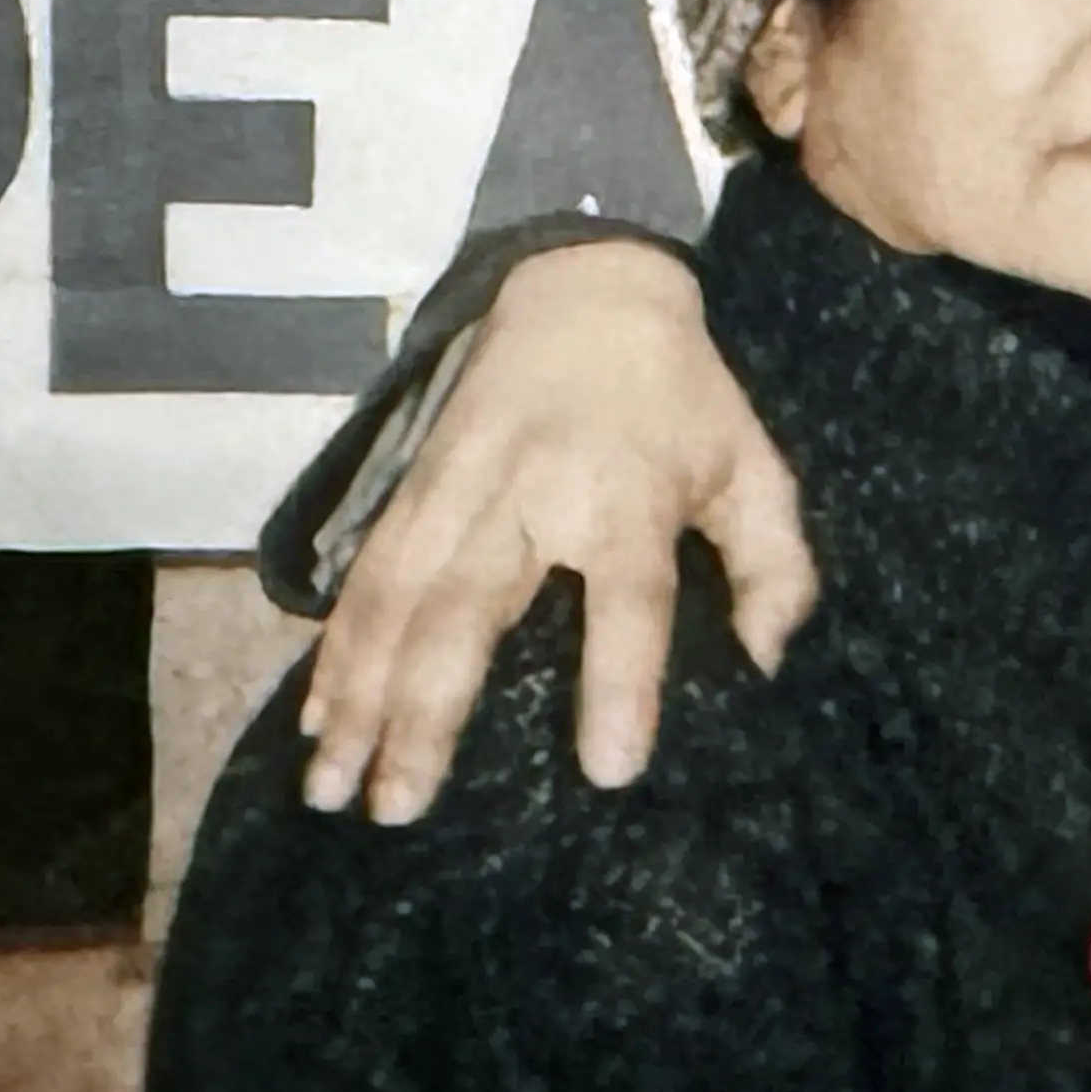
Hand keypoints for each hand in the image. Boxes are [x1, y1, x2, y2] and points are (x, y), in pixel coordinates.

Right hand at [297, 239, 815, 821]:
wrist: (585, 284)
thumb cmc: (679, 396)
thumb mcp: (752, 464)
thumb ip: (775, 565)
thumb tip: (767, 663)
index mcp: (629, 494)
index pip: (629, 596)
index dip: (620, 681)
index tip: (607, 770)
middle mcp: (530, 495)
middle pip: (469, 611)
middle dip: (426, 713)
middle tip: (399, 807)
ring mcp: (457, 490)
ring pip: (397, 602)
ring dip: (361, 696)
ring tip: (334, 784)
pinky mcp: (412, 486)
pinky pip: (365, 577)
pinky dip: (337, 649)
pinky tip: (315, 718)